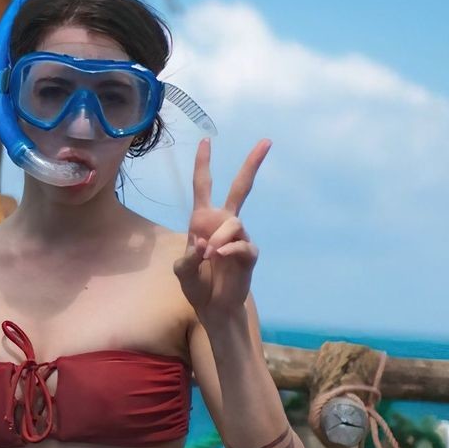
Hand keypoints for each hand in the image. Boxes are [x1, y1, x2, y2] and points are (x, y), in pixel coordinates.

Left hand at [173, 136, 268, 324]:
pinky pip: (241, 243)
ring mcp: (239, 236)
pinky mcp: (249, 253)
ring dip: (219, 237)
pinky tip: (218, 257)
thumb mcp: (182, 270)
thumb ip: (187, 257)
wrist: (213, 307)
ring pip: (233, 222)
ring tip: (209, 254)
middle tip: (266, 141)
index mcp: (203, 220)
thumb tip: (204, 244)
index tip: (206, 140)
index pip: (203, 185)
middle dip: (252, 164)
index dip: (203, 163)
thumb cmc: (197, 285)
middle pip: (240, 187)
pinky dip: (228, 249)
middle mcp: (223, 222)